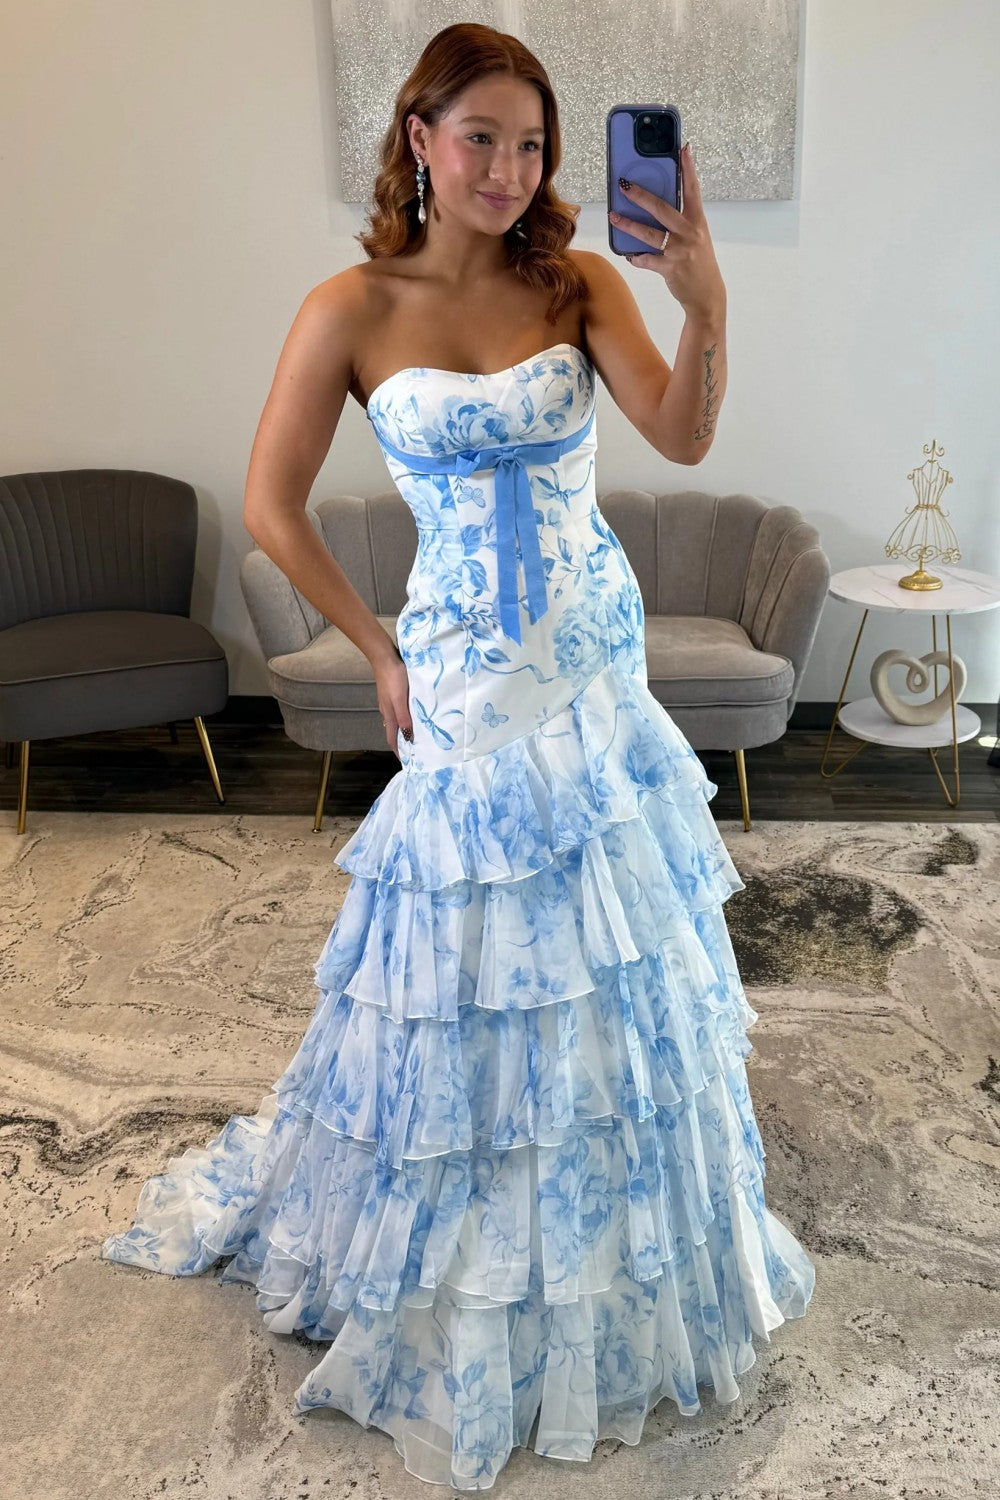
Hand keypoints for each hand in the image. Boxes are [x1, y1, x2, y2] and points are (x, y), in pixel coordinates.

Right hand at [374, 650, 412, 757]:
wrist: (384, 658)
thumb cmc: (394, 678)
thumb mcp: (400, 699)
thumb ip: (404, 717)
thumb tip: (408, 737)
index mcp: (389, 715)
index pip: (393, 740)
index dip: (399, 752)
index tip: (409, 762)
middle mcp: (388, 712)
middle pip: (395, 733)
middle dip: (404, 744)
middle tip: (417, 751)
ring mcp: (389, 703)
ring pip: (397, 722)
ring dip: (406, 731)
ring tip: (419, 736)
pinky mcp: (392, 695)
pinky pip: (400, 712)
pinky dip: (406, 719)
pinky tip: (414, 716)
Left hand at [608, 143, 725, 321]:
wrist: (707, 295)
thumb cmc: (698, 262)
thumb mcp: (696, 238)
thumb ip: (680, 222)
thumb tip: (653, 207)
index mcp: (697, 221)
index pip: (693, 190)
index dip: (688, 168)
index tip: (683, 148)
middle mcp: (689, 233)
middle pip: (661, 208)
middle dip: (640, 195)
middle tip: (624, 184)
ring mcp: (679, 251)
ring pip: (648, 234)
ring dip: (627, 224)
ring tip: (613, 216)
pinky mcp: (670, 268)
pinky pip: (646, 260)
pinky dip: (636, 257)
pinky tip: (629, 254)